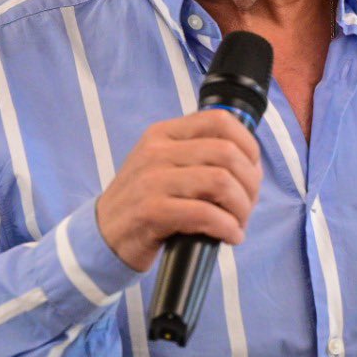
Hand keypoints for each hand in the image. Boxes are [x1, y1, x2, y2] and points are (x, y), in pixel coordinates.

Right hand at [95, 110, 262, 271]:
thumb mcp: (165, 165)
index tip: (252, 170)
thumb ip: (199, 155)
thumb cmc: (144, 201)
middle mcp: (157, 150)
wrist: (104, 234)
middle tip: (247, 205)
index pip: (219, 121)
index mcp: (164, 133)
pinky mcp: (151, 211)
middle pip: (227, 153)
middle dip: (250, 184)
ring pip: (220, 181)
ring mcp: (152, 180)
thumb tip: (250, 166)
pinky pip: (205, 213)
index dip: (248, 145)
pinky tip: (230, 236)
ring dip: (241, 207)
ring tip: (239, 223)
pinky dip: (227, 227)